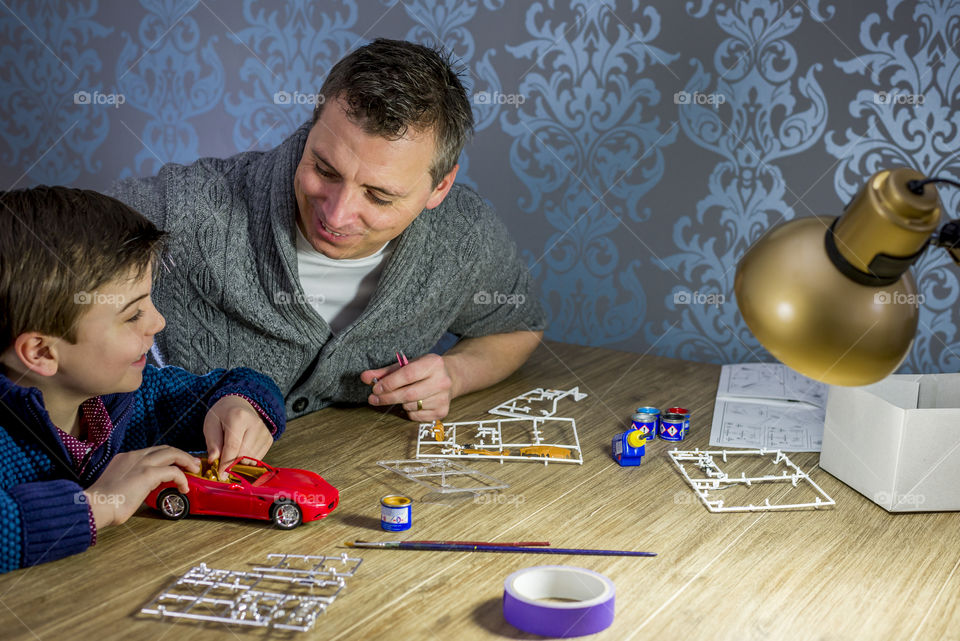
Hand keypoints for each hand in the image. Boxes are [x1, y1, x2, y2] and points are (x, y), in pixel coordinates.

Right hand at [84, 446, 199, 528]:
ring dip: (186, 461)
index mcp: (125, 458)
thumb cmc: (102, 503)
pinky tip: (184, 488)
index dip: (168, 456)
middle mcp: (134, 456)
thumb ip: (129, 483)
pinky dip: (182, 478)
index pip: (152, 452)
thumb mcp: (116, 486)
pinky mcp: (148, 473)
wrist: (94, 506)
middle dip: (181, 455)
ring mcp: (141, 463)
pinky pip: (173, 471)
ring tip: (194, 470)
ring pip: (172, 453)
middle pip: (165, 448)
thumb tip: (138, 491)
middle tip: (192, 464)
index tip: (177, 464)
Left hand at [204, 396, 273, 478]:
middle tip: (223, 467)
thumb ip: (212, 443)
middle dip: (233, 465)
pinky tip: (241, 453)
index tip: (220, 475)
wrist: (239, 404)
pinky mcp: (269, 439)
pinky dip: (248, 461)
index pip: (233, 446)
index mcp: (238, 417)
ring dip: (240, 463)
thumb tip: (214, 460)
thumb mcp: (211, 425)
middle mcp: (255, 423)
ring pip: (252, 458)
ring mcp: (264, 431)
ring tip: (231, 455)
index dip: (226, 463)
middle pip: (245, 454)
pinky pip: (258, 458)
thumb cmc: (223, 415)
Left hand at [361, 353, 453, 420]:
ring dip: (400, 403)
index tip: (375, 388)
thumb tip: (365, 377)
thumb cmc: (423, 371)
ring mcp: (444, 397)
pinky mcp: (442, 411)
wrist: (449, 378)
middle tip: (374, 399)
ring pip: (411, 406)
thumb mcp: (406, 365)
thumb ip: (384, 372)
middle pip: (409, 394)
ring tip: (401, 396)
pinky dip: (408, 412)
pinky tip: (411, 403)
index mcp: (433, 363)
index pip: (408, 375)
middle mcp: (442, 381)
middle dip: (388, 397)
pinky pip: (416, 416)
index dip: (389, 383)